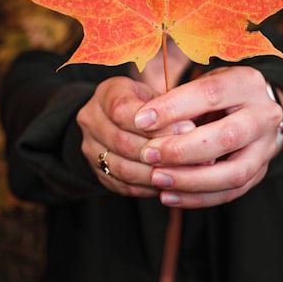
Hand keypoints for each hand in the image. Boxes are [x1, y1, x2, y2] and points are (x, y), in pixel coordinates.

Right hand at [76, 76, 194, 196]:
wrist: (119, 119)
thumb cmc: (145, 103)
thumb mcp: (154, 95)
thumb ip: (168, 109)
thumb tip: (192, 130)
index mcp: (105, 94)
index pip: (122, 110)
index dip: (155, 123)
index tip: (187, 128)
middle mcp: (91, 121)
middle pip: (123, 142)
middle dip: (160, 150)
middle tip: (191, 155)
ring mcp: (91, 149)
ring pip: (123, 169)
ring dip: (156, 173)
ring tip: (185, 172)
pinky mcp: (98, 173)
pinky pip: (124, 186)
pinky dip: (150, 187)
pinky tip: (171, 183)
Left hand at [133, 66, 282, 208]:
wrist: (252, 108)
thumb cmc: (218, 93)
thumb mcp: (202, 82)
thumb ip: (180, 99)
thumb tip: (145, 122)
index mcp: (247, 83)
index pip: (211, 93)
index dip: (173, 107)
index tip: (141, 120)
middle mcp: (265, 115)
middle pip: (227, 137)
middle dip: (182, 149)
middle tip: (147, 153)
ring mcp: (267, 147)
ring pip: (234, 173)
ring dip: (191, 179)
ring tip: (157, 178)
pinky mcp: (261, 172)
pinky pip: (231, 193)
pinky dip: (198, 198)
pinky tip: (169, 195)